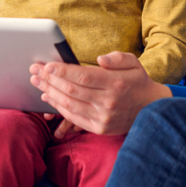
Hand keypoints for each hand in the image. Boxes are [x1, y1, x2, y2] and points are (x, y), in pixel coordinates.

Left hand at [29, 52, 170, 135]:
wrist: (151, 110)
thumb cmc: (138, 82)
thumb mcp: (134, 63)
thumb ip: (117, 58)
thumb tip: (99, 59)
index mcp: (115, 83)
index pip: (83, 76)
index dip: (62, 71)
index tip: (47, 65)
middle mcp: (108, 102)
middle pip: (71, 90)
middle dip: (49, 79)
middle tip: (34, 70)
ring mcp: (102, 118)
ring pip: (69, 104)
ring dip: (49, 92)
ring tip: (37, 82)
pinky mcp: (99, 128)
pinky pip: (73, 117)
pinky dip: (58, 107)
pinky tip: (48, 97)